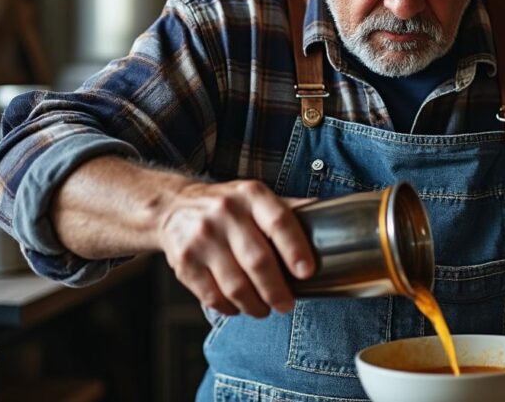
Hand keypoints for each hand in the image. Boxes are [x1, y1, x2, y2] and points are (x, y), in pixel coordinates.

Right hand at [157, 179, 316, 317]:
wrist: (174, 206)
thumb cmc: (228, 206)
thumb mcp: (257, 197)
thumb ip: (289, 210)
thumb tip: (331, 222)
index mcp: (251, 195)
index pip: (279, 223)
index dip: (296, 250)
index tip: (307, 273)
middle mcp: (225, 213)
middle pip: (258, 261)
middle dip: (277, 291)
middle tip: (286, 305)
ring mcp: (202, 238)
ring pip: (235, 285)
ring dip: (255, 305)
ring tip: (264, 309)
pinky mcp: (184, 261)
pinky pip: (211, 295)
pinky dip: (229, 308)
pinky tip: (238, 306)